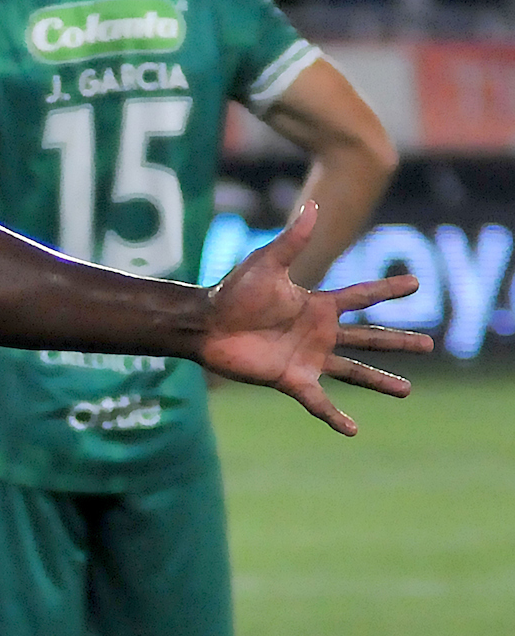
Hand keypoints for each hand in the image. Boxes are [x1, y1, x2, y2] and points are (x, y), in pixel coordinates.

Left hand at [197, 202, 431, 433]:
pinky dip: (334, 416)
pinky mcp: (290, 378)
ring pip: (352, 372)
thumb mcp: (267, 263)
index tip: (416, 283)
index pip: (362, 296)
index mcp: (317, 305)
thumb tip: (314, 205)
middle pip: (368, 337)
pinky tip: (353, 430)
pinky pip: (318, 401)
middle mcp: (318, 333)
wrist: (205, 324)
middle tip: (430, 344)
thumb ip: (293, 239)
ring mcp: (307, 357)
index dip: (388, 289)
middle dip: (398, 341)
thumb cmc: (232, 292)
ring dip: (379, 381)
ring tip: (407, 390)